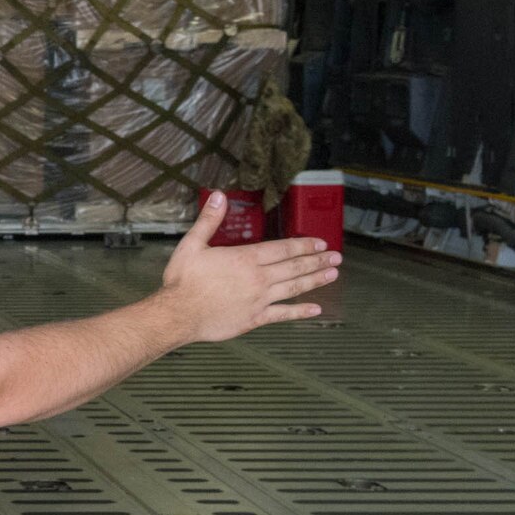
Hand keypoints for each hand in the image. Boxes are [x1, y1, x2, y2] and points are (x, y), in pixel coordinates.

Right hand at [156, 192, 340, 342]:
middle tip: (336, 257)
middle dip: (317, 260)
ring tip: (333, 274)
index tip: (320, 243)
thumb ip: (209, 221)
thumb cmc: (182, 281)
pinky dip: (300, 312)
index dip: (304, 245)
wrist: (177, 314)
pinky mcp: (255, 318)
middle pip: (294, 267)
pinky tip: (316, 309)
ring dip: (315, 280)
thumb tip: (219, 196)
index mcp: (245, 258)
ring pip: (294, 288)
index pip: (283, 249)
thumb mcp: (191, 245)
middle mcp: (258, 278)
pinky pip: (283, 314)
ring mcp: (259, 300)